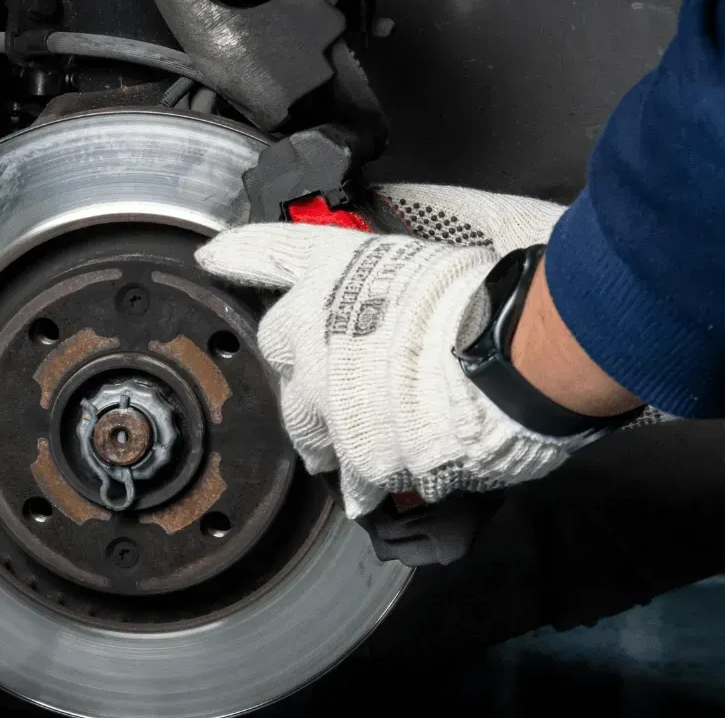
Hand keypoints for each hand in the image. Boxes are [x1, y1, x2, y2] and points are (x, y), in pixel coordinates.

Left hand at [195, 185, 579, 516]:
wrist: (510, 360)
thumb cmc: (490, 294)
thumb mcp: (451, 246)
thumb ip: (414, 262)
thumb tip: (420, 268)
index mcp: (336, 271)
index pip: (272, 252)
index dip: (240, 254)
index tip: (215, 257)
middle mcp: (314, 331)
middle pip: (280, 347)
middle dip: (303, 362)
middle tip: (338, 372)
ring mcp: (327, 396)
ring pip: (306, 421)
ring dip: (328, 430)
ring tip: (359, 436)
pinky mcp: (353, 451)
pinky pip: (352, 473)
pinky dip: (369, 478)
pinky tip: (390, 478)